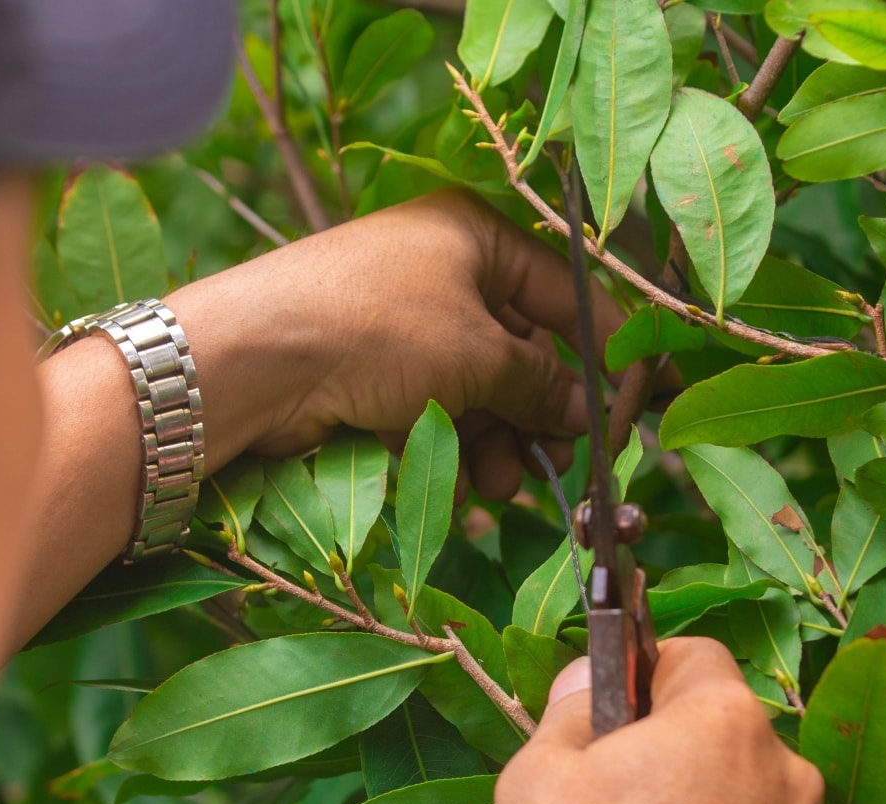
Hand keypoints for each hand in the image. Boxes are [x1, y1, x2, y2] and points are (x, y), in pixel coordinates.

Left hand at [164, 189, 620, 500]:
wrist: (253, 358)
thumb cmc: (376, 329)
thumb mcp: (478, 355)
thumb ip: (542, 384)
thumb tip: (588, 413)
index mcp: (477, 234)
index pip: (569, 296)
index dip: (606, 356)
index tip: (631, 413)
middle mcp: (443, 269)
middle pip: (524, 349)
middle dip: (545, 414)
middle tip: (563, 465)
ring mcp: (405, 321)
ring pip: (482, 388)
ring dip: (503, 441)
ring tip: (506, 487)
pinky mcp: (373, 368)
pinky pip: (438, 407)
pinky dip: (459, 444)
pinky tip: (470, 485)